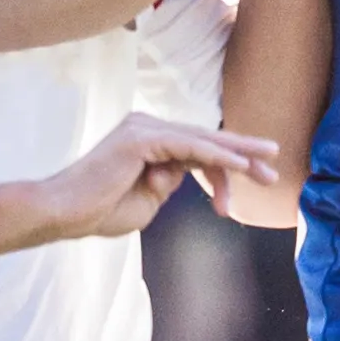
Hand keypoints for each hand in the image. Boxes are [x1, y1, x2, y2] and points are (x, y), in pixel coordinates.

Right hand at [25, 113, 285, 243]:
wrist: (65, 214)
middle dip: (242, 155)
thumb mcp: (148, 199)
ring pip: (202, 140)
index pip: (197, 149)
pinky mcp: (143, 138)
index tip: (252, 184)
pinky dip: (218, 157)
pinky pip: (190, 147)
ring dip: (238, 154)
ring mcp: (144, 128)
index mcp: (148, 140)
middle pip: (205, 140)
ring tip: (268, 162)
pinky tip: (242, 167)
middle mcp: (147, 126)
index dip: (227, 167)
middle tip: (274, 168)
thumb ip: (167, 182)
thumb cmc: (100, 212)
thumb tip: (186, 171)